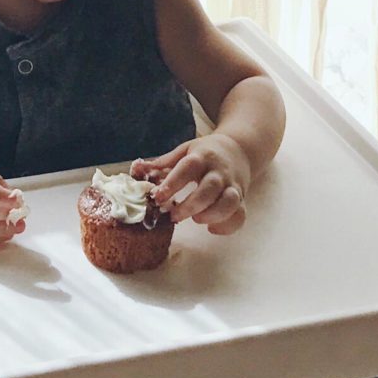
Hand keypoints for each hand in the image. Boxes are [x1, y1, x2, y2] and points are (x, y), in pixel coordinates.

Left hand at [135, 134, 249, 234]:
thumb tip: (136, 169)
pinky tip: (211, 228)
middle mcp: (219, 171)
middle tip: (173, 216)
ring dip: (212, 214)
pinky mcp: (241, 199)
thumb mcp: (185, 151)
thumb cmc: (205, 153)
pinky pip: (240, 215)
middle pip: (209, 189)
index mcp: (202, 157)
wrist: (239, 149)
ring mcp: (232, 185)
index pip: (188, 168)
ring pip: (229, 202)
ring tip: (196, 219)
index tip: (158, 197)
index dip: (173, 183)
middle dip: (191, 205)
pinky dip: (227, 226)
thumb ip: (162, 163)